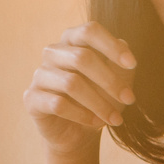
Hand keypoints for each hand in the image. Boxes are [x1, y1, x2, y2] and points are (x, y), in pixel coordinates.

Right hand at [23, 21, 136, 157]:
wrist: (79, 132)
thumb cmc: (100, 98)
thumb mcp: (118, 80)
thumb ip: (121, 63)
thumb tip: (124, 45)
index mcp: (72, 40)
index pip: (89, 31)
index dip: (111, 45)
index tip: (132, 64)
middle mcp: (53, 52)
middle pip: (82, 57)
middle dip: (110, 80)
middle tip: (129, 99)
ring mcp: (40, 74)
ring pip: (71, 83)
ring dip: (99, 103)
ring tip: (115, 118)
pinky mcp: (31, 98)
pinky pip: (58, 104)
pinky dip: (82, 115)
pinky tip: (96, 123)